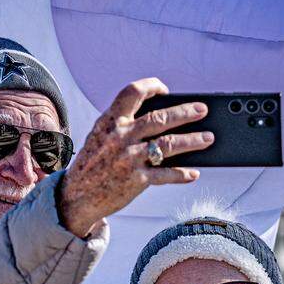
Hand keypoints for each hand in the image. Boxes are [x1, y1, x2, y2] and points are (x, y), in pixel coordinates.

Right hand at [58, 78, 213, 237]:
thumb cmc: (92, 164)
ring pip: (168, 144)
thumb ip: (122, 124)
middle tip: (202, 110)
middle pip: (159, 118)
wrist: (75, 197)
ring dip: (192, 141)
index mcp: (110, 121)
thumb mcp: (100, 136)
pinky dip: (182, 174)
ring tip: (207, 138)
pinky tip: (193, 173)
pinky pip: (166, 175)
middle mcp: (120, 137)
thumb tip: (158, 117)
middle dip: (184, 112)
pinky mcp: (136, 180)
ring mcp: (129, 158)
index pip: (132, 92)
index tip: (165, 89)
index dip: (151, 86)